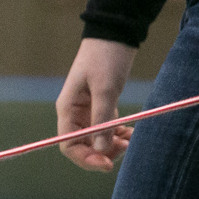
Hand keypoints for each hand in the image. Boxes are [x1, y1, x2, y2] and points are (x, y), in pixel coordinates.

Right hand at [57, 37, 135, 171]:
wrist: (115, 34)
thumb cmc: (106, 58)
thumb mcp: (105, 88)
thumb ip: (103, 120)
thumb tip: (102, 151)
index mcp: (67, 110)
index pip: (68, 145)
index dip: (86, 158)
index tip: (107, 164)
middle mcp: (74, 114)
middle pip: (83, 147)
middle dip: (102, 153)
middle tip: (125, 149)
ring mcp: (87, 112)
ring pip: (96, 141)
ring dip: (112, 146)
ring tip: (131, 140)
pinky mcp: (101, 107)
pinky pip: (106, 130)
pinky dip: (118, 135)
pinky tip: (131, 133)